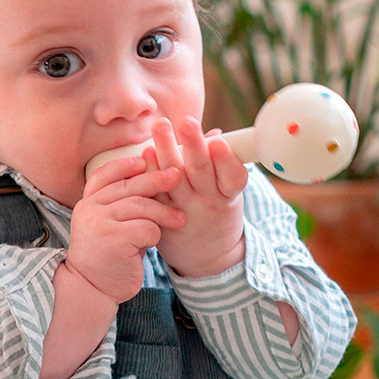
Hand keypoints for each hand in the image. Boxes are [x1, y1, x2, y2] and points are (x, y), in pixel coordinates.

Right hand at [65, 156, 184, 302]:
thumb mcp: (112, 224)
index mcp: (88, 202)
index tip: (145, 160)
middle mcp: (90, 209)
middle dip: (156, 179)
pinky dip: (155, 233)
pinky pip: (145, 227)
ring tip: (180, 219)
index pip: (105, 174)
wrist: (92, 288)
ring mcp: (99, 223)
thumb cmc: (109, 254)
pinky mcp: (113, 240)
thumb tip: (153, 175)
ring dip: (164, 212)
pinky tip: (154, 242)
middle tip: (177, 176)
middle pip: (129, 186)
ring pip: (140, 206)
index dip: (125, 165)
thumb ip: (124, 204)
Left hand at [144, 116, 247, 276]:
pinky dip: (150, 172)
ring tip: (160, 127)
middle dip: (194, 146)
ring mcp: (185, 210)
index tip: (218, 142)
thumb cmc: (217, 211)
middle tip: (186, 122)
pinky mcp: (163, 215)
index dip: (227, 161)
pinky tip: (146, 153)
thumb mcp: (226, 191)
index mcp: (229, 195)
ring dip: (167, 151)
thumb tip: (215, 133)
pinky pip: (156, 192)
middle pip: (202, 173)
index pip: (233, 178)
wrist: (206, 257)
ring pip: (175, 180)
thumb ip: (219, 163)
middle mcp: (208, 202)